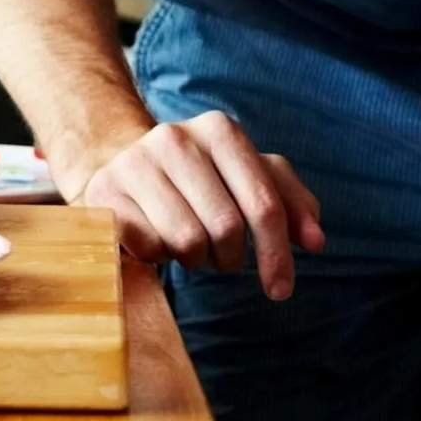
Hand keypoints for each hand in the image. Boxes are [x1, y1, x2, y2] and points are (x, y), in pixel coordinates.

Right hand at [73, 109, 324, 300]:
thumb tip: (316, 241)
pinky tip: (156, 240)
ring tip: (188, 246)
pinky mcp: (104, 193)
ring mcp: (135, 163)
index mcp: (220, 131)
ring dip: (195, 259)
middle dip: (231, 258)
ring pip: (187, 242)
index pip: (264, 204)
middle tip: (223, 258)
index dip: (277, 254)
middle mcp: (176, 138)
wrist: (120, 167)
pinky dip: (159, 257)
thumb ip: (290, 203)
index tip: (281, 289)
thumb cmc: (199, 182)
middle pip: (227, 228)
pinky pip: (148, 247)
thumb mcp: (248, 180)